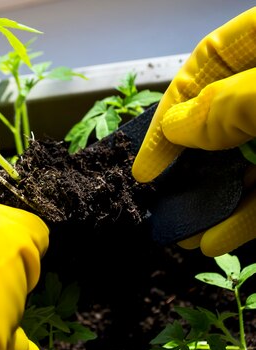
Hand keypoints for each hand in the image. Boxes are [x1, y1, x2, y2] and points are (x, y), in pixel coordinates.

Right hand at [132, 7, 255, 256]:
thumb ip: (226, 105)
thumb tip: (176, 130)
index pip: (206, 68)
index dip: (170, 115)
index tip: (144, 165)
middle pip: (222, 122)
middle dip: (187, 167)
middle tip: (157, 202)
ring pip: (248, 163)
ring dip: (213, 201)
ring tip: (179, 233)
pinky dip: (247, 218)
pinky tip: (218, 241)